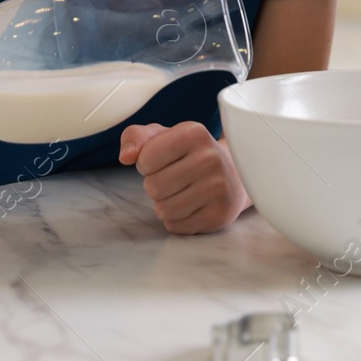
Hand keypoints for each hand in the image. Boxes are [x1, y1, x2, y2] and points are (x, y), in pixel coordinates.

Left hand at [120, 122, 250, 234]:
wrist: (234, 175)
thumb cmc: (190, 154)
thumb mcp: (163, 137)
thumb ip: (136, 137)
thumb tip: (125, 156)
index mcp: (194, 133)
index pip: (145, 159)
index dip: (146, 163)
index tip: (164, 160)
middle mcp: (210, 158)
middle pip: (153, 187)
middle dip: (156, 185)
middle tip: (175, 178)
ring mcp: (218, 188)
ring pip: (163, 210)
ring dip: (165, 205)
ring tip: (183, 193)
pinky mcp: (219, 215)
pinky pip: (176, 226)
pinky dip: (177, 220)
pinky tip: (192, 206)